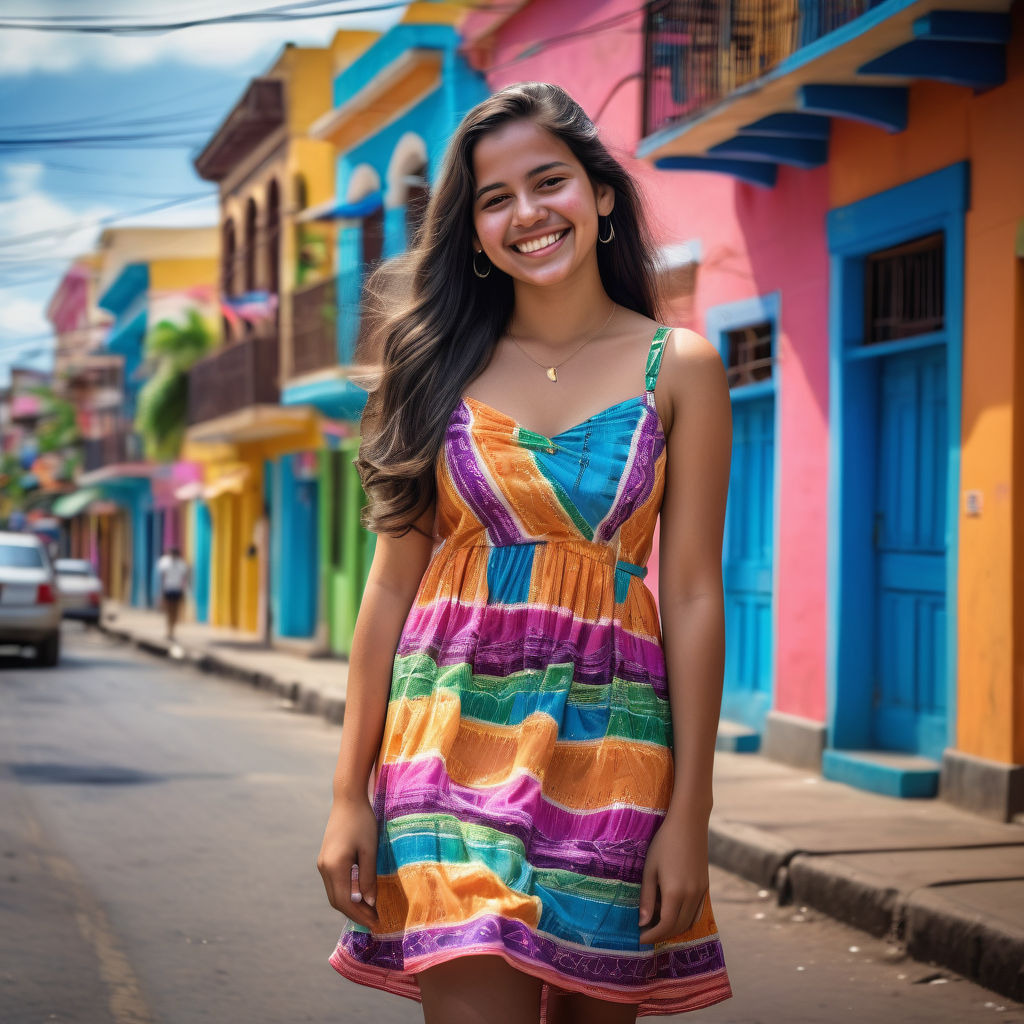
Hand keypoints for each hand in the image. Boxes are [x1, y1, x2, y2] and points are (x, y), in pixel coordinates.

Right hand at [317, 793, 379, 929]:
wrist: (348, 799)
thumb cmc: (362, 822)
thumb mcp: (370, 850)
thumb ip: (368, 877)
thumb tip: (369, 902)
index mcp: (334, 867)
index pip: (346, 902)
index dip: (360, 916)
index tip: (376, 923)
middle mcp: (324, 868)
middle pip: (337, 901)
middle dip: (355, 914)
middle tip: (375, 920)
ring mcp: (322, 863)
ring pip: (335, 893)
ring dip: (350, 904)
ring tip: (370, 910)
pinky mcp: (325, 859)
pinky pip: (334, 883)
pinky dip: (347, 893)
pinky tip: (360, 893)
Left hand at [638, 809, 709, 944]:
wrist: (689, 823)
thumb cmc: (664, 843)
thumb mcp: (650, 869)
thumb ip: (646, 897)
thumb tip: (642, 922)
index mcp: (675, 893)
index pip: (665, 925)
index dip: (652, 935)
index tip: (640, 938)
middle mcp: (691, 896)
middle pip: (678, 927)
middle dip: (661, 935)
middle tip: (646, 933)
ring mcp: (701, 892)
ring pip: (689, 921)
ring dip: (674, 928)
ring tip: (657, 925)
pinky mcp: (706, 886)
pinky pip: (697, 912)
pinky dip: (685, 919)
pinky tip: (673, 914)